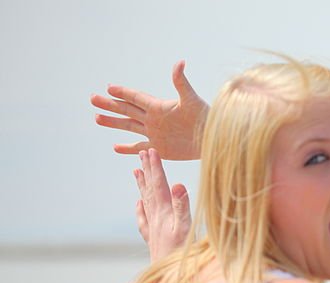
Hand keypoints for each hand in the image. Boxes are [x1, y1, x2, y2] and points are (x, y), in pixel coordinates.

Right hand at [92, 60, 208, 159]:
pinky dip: (128, 148)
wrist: (213, 140)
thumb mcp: (191, 99)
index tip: (109, 87)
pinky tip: (116, 147)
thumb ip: (181, 82)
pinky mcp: (160, 149)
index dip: (123, 92)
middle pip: (127, 110)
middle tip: (93, 99)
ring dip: (113, 123)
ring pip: (129, 127)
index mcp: (159, 107)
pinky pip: (139, 147)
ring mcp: (155, 134)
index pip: (136, 97)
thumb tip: (179, 62)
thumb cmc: (206, 118)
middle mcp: (154, 119)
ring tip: (97, 118)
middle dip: (110, 105)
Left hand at [134, 149, 190, 261]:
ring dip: (142, 185)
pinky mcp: (153, 239)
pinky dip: (141, 208)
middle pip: (150, 189)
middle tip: (142, 153)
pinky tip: (138, 204)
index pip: (159, 185)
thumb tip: (179, 184)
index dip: (156, 167)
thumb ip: (182, 207)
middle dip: (147, 171)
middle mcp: (156, 218)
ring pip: (145, 201)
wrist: (168, 280)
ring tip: (136, 171)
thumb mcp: (185, 229)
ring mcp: (153, 228)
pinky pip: (143, 219)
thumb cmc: (181, 256)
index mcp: (164, 213)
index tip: (152, 151)